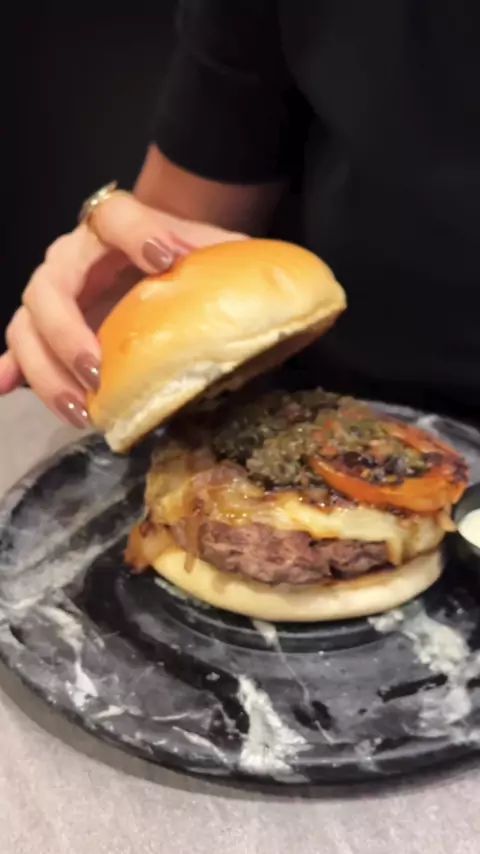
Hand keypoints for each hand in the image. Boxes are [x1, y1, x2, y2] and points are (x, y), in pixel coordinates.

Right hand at [0, 193, 244, 426]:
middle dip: (69, 333)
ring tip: (81, 410)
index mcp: (113, 228)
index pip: (116, 218)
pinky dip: (10, 369)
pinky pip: (17, 348)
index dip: (137, 234)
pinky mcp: (45, 329)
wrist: (154, 253)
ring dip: (46, 371)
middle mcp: (71, 258)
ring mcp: (51, 295)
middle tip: (99, 371)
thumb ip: (230, 259)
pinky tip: (6, 389)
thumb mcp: (209, 248)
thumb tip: (282, 294)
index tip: (165, 259)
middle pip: (48, 288)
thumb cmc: (181, 254)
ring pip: (26, 327)